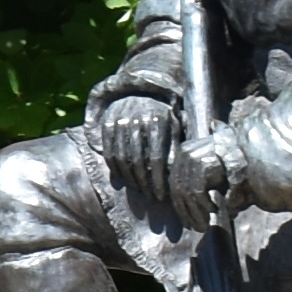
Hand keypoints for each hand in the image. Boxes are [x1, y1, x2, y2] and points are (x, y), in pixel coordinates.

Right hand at [92, 104, 208, 229]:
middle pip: (139, 160)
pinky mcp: (106, 124)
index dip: (159, 180)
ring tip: (139, 190)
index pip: (157, 158)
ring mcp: (119, 120)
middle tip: (150, 197)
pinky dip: (115, 169)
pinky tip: (124, 180)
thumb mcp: (175, 128)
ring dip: (130, 179)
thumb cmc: (163, 118)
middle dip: (145, 183)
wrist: (139, 95)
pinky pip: (109, 153)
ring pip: (122, 158)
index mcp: (158, 120)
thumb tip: (184, 176)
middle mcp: (137, 118)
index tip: (161, 196)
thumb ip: (178, 148)